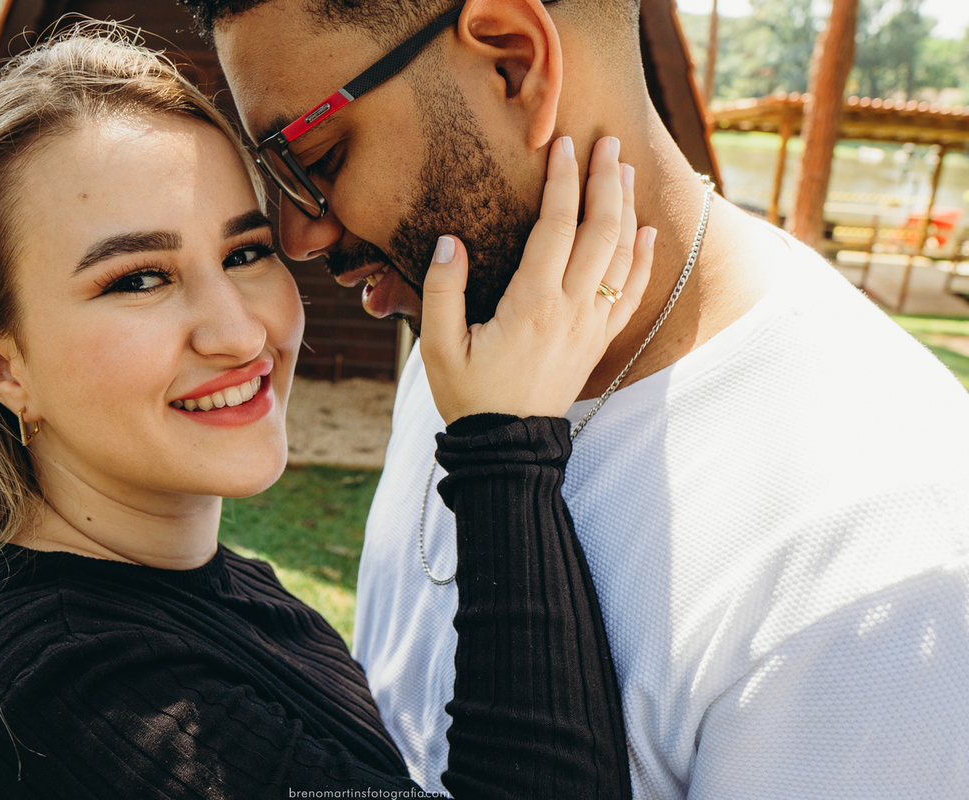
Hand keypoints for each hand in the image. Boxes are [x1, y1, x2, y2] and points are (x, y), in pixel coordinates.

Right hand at [420, 136, 655, 423]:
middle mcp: (570, 309)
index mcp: (532, 304)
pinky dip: (644, 260)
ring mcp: (590, 325)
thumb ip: (443, 290)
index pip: (556, 227)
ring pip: (621, 256)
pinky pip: (631, 294)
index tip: (564, 145)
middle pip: (600, 231)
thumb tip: (450, 241)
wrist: (508, 449)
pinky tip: (647, 233)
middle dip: (605, 181)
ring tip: (625, 170)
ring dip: (626, 209)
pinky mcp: (597, 341)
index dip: (563, 182)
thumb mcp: (438, 347)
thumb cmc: (469, 397)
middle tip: (608, 142)